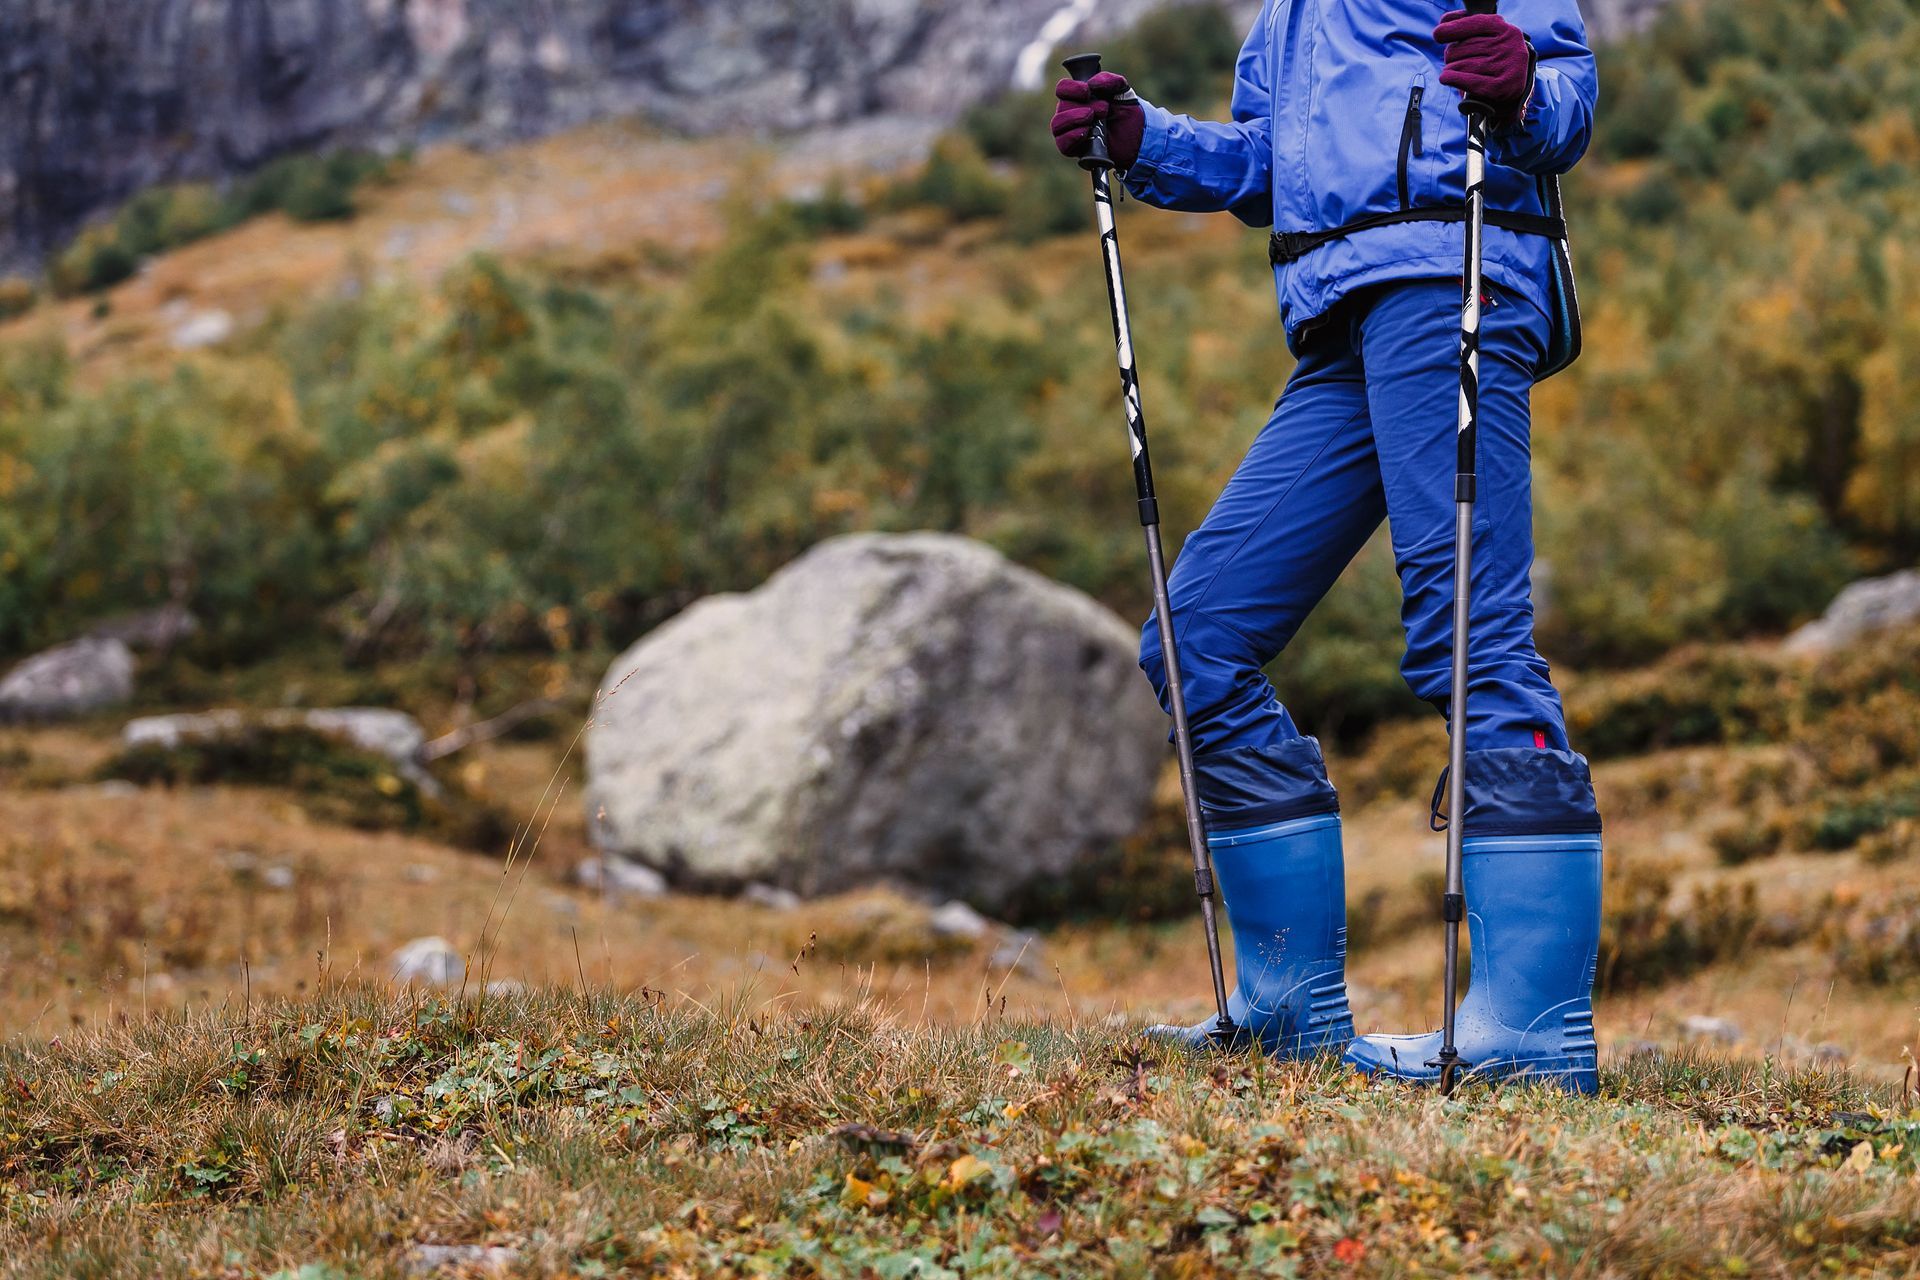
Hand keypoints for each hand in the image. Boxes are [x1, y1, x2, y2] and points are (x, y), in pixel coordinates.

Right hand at [1051, 71, 1144, 168]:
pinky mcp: (1074, 150)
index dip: (1071, 88)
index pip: (1062, 88)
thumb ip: (1110, 80)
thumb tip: (1092, 84)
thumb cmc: (1125, 112)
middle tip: (1104, 108)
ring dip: (1074, 119)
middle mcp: (1070, 113)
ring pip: (1057, 125)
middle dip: (1083, 106)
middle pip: (1061, 106)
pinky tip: (1085, 132)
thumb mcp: (1122, 90)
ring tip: (1093, 119)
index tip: (1087, 91)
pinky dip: (1071, 137)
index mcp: (1078, 96)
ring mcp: (1070, 132)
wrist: (1137, 137)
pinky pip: (1062, 144)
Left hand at [1434, 10, 1534, 126]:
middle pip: (1461, 47)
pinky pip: (1466, 80)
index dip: (1451, 29)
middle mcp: (1508, 46)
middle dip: (1451, 54)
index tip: (1438, 34)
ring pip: (1460, 65)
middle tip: (1454, 60)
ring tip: (1455, 71)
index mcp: (1506, 30)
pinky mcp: (1500, 87)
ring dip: (1450, 69)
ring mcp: (1505, 66)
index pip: (1473, 24)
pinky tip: (1445, 78)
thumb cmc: (1494, 59)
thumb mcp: (1488, 37)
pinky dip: (1451, 78)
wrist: (1514, 89)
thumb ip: (1467, 25)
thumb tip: (1443, 22)